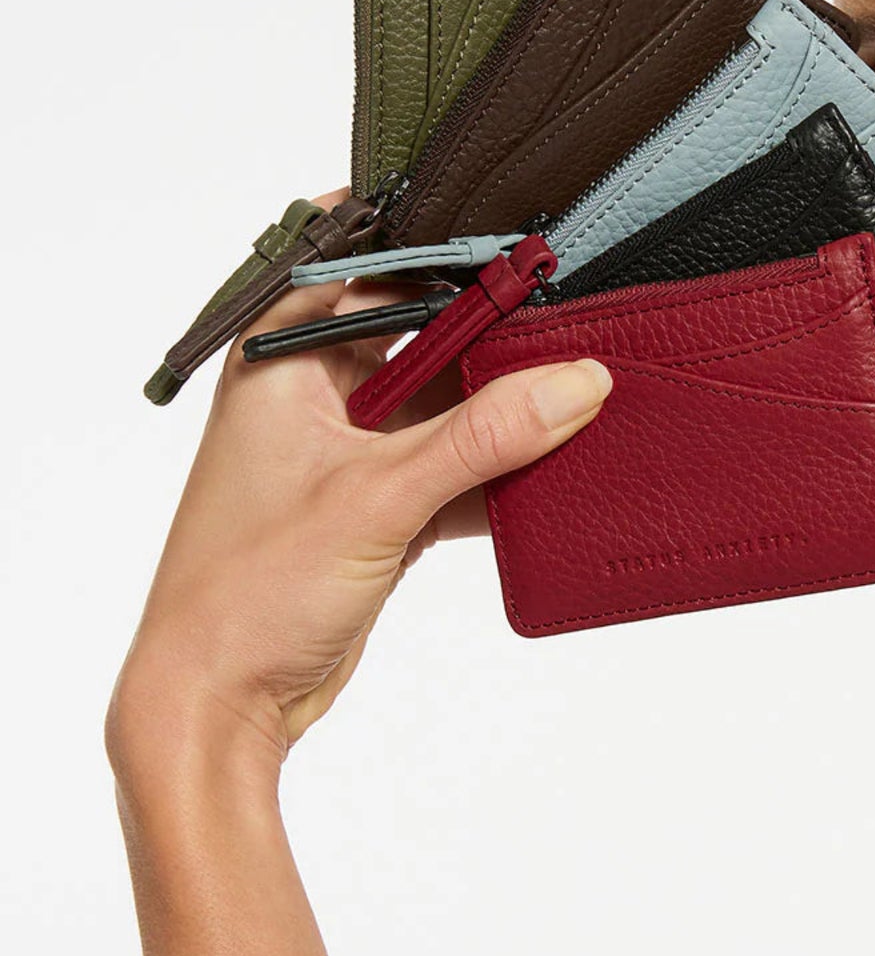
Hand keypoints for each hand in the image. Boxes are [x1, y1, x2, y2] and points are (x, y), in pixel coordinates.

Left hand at [107, 187, 611, 773]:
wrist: (218, 707)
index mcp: (282, 362)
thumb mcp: (377, 498)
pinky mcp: (379, 505)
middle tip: (567, 327)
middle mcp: (314, 395)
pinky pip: (455, 464)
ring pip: (445, 403)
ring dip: (502, 410)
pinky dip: (498, 469)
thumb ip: (483, 436)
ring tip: (574, 395)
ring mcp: (349, 452)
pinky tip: (551, 466)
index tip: (520, 249)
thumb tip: (574, 382)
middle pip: (423, 336)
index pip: (369, 270)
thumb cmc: (243, 596)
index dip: (443, 253)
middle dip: (492, 338)